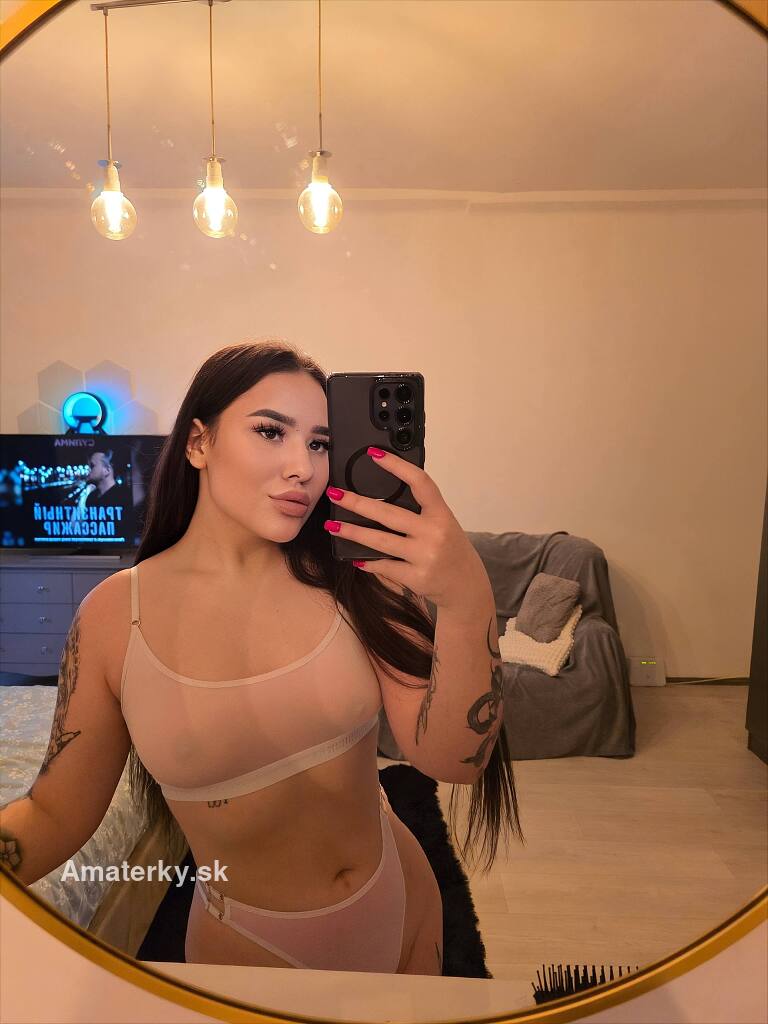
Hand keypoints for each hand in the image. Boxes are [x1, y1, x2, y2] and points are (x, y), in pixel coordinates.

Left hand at [323, 447, 488, 611]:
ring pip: (380, 541)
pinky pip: (385, 566)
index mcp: (441, 513)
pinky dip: (368, 561)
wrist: (466, 584)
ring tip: (332, 526)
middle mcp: (434, 532)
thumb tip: (379, 494)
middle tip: (335, 494)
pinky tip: (354, 556)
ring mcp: (425, 556)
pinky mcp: (416, 577)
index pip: (420, 483)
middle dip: (357, 503)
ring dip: (352, 532)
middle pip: (388, 514)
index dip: (397, 466)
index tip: (374, 454)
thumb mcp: (442, 523)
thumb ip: (420, 510)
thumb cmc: (449, 547)